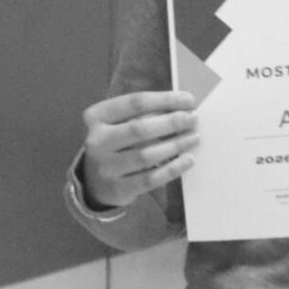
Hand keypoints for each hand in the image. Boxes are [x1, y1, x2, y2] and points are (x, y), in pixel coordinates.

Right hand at [81, 91, 198, 209]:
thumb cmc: (116, 143)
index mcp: (97, 117)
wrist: (94, 181)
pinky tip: (188, 160)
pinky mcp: (118, 189)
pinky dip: (173, 168)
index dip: (165, 100)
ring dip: (175, 145)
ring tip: (194, 138)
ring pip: (146, 155)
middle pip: (139, 129)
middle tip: (193, 119)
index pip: (134, 103)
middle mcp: (97, 141)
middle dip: (171, 122)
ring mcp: (106, 167)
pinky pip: (151, 178)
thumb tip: (183, 107)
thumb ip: (145, 113)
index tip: (188, 100)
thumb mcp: (120, 122)